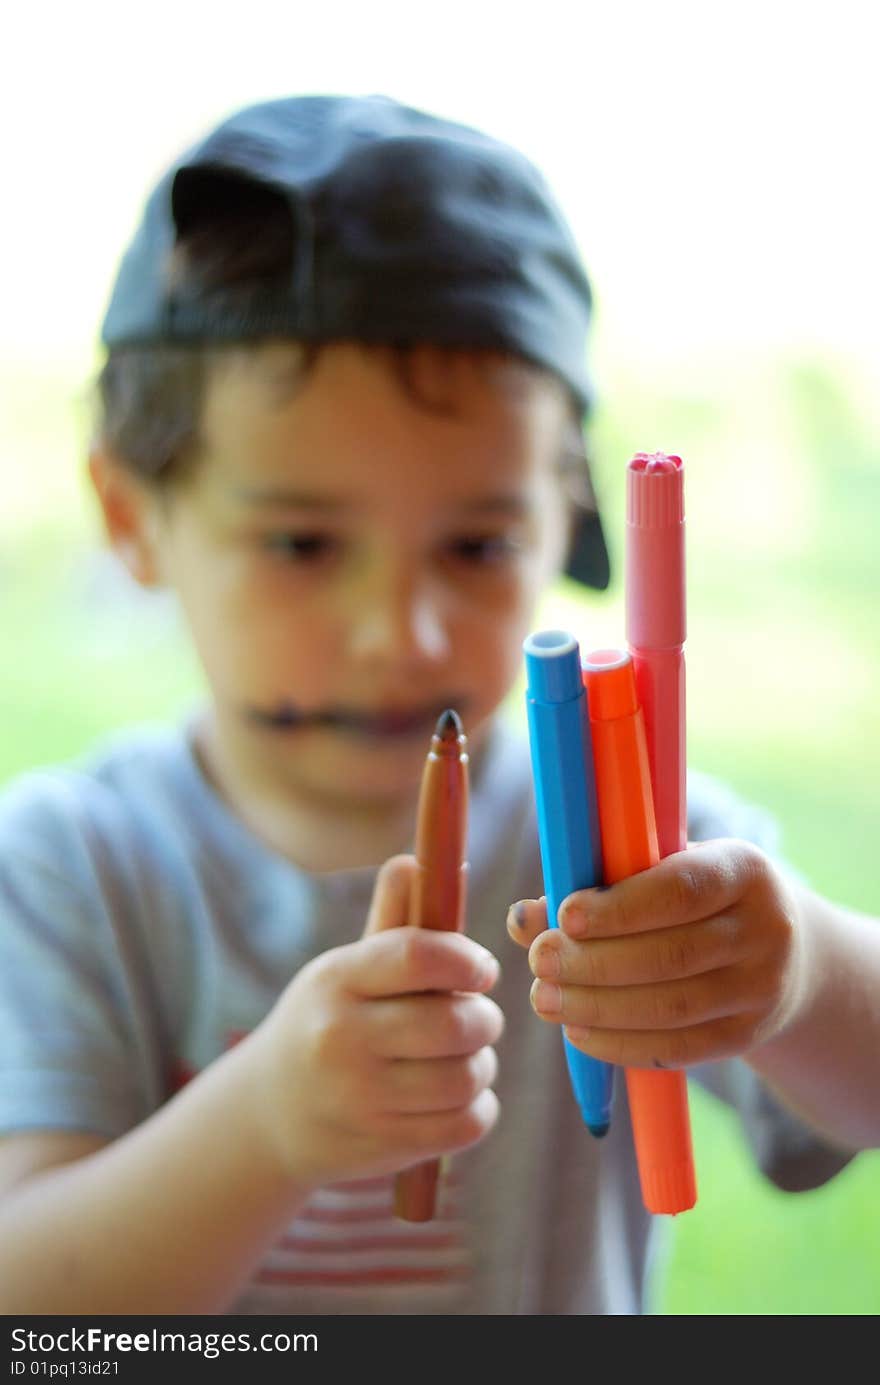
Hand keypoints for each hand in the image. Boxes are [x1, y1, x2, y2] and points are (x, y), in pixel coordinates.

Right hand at [250, 855, 502, 1185]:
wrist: (269, 1115)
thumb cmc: (327, 1022)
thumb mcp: (345, 969)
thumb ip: (392, 918)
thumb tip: (419, 860)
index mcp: (337, 980)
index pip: (417, 956)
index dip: (466, 959)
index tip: (480, 969)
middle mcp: (342, 1038)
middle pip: (454, 1023)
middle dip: (482, 1017)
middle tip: (475, 1016)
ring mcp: (359, 1099)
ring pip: (467, 1076)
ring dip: (482, 1064)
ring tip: (466, 1057)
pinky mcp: (381, 1146)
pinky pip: (466, 1124)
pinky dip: (477, 1109)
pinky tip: (457, 1097)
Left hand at [507, 839, 807, 1069]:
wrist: (783, 950)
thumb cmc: (694, 897)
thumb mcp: (659, 871)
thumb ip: (593, 886)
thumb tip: (521, 918)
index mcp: (743, 870)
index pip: (682, 890)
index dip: (621, 908)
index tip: (565, 916)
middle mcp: (765, 930)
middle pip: (672, 955)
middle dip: (594, 962)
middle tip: (539, 961)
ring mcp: (762, 990)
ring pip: (671, 1008)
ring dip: (596, 1008)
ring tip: (544, 998)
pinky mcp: (747, 1037)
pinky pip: (677, 1049)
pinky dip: (619, 1044)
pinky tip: (577, 1032)